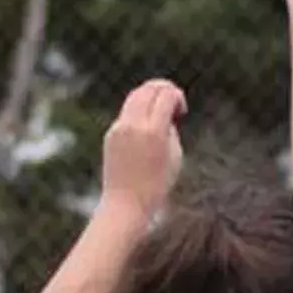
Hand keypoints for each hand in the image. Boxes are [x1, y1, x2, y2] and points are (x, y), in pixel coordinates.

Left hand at [100, 78, 185, 219]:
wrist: (126, 204)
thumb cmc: (157, 185)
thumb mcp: (175, 156)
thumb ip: (171, 129)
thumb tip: (165, 111)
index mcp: (153, 131)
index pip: (166, 95)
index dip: (177, 96)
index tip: (182, 110)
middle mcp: (133, 126)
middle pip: (148, 89)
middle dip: (163, 88)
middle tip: (173, 99)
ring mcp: (119, 128)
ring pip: (135, 97)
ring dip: (150, 96)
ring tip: (161, 108)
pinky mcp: (111, 134)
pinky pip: (127, 113)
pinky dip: (139, 111)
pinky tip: (148, 124)